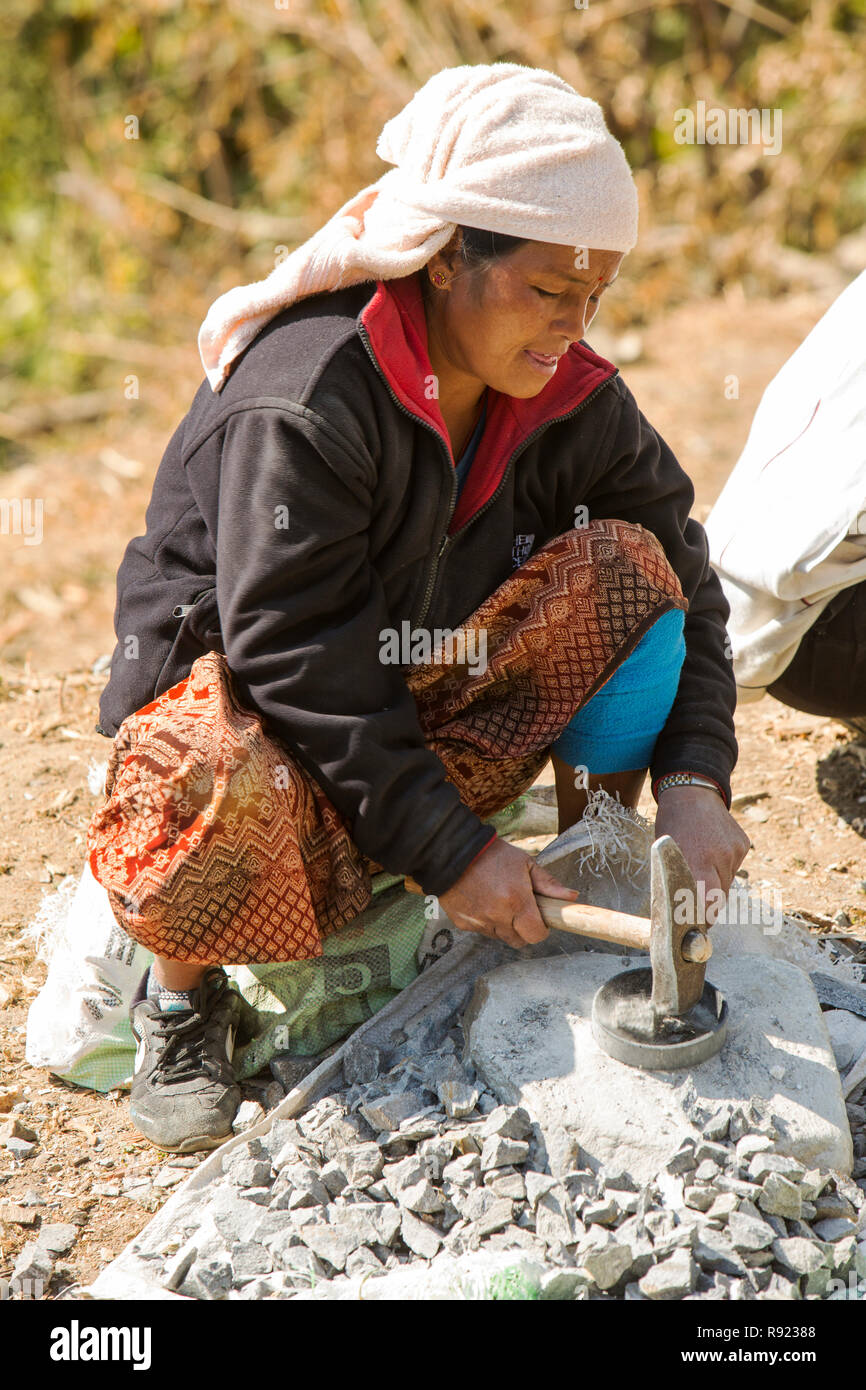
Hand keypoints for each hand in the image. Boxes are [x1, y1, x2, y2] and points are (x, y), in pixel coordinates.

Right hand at [438, 838, 581, 948]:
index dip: (541, 930)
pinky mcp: (464, 924)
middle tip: (521, 910)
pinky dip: (486, 922)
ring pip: (501, 937)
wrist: (452, 851)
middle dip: (524, 929)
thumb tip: (571, 896)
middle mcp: (498, 917)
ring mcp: (479, 922)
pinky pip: (483, 931)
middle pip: (520, 941)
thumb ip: (548, 883)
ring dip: (505, 926)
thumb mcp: (524, 863)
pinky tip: (483, 901)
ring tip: (500, 901)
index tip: (540, 919)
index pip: (536, 935)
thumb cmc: (491, 854)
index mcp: (517, 901)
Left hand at [655, 785, 750, 924]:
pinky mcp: (743, 845)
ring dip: (715, 881)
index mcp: (696, 863)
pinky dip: (724, 866)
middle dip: (707, 902)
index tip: (698, 925)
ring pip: (727, 882)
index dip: (703, 919)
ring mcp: (734, 851)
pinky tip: (712, 850)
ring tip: (701, 863)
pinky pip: (733, 867)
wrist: (691, 794)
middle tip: (694, 898)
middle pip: (719, 897)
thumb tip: (684, 914)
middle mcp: (719, 858)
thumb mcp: (665, 856)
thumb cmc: (671, 828)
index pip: (708, 906)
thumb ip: (677, 884)